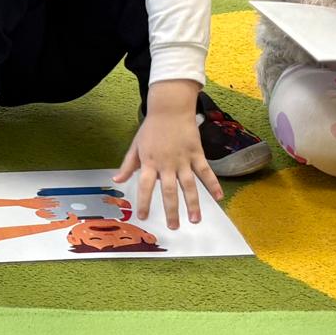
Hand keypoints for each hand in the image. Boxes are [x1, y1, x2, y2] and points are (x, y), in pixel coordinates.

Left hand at [114, 80, 222, 230]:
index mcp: (149, 162)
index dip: (144, 202)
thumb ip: (128, 165)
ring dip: (193, 204)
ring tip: (195, 220)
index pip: (145, 187)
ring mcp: (183, 160)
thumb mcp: (136, 145)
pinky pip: (206, 172)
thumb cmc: (151, 127)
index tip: (144, 217)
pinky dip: (213, 184)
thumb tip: (116, 180)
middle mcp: (166, 164)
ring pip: (189, 186)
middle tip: (173, 226)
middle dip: (171, 211)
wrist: (170, 108)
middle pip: (169, 191)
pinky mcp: (197, 154)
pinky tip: (219, 197)